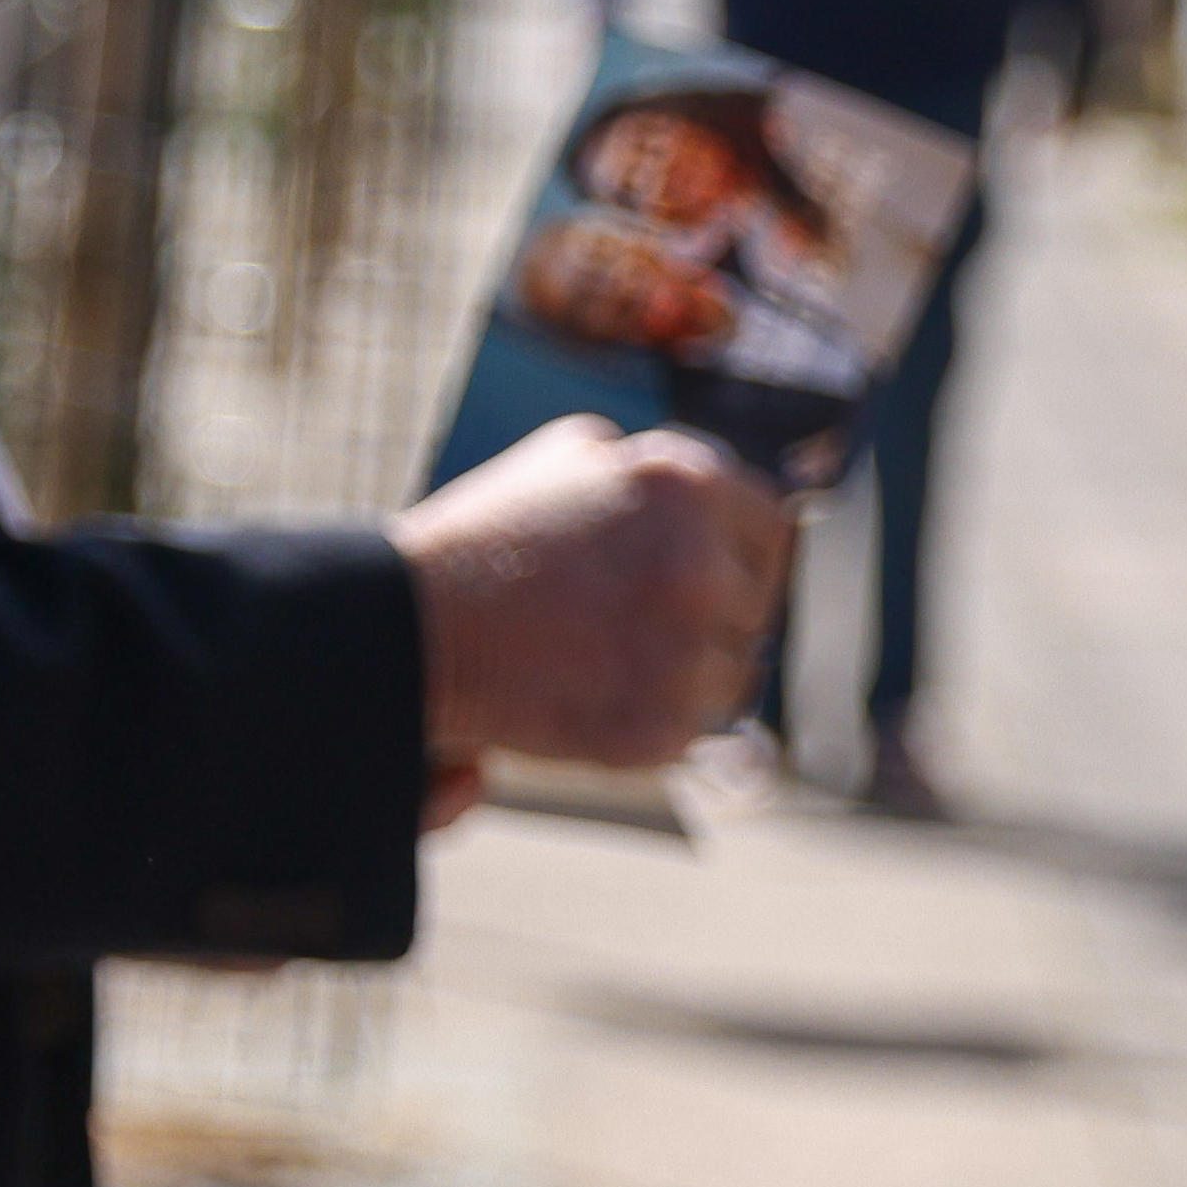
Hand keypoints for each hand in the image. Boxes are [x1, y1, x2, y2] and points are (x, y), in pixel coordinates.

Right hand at [391, 415, 788, 785]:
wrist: (413, 628)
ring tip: (608, 656)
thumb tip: (723, 498)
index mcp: (686, 485)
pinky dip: (656, 720)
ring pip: (734, 674)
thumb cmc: (488, 540)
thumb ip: (658, 470)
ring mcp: (685, 650)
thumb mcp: (569, 456)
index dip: (745, 553)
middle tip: (636, 622)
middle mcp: (699, 563)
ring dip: (689, 673)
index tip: (717, 574)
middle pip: (756, 606)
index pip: (774, 528)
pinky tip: (596, 692)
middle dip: (711, 616)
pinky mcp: (662, 724)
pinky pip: (696, 729)